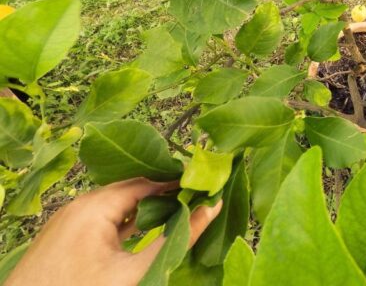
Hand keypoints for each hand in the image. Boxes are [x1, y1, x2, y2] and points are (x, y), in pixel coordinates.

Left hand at [6, 178, 221, 285]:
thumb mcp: (136, 272)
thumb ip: (178, 239)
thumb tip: (212, 209)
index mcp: (95, 206)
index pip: (147, 182)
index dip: (177, 183)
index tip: (204, 185)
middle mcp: (79, 205)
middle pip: (131, 190)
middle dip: (163, 194)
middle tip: (195, 199)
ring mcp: (68, 219)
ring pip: (116, 204)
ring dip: (144, 208)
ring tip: (176, 213)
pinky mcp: (64, 235)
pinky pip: (101, 218)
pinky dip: (124, 221)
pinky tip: (143, 229)